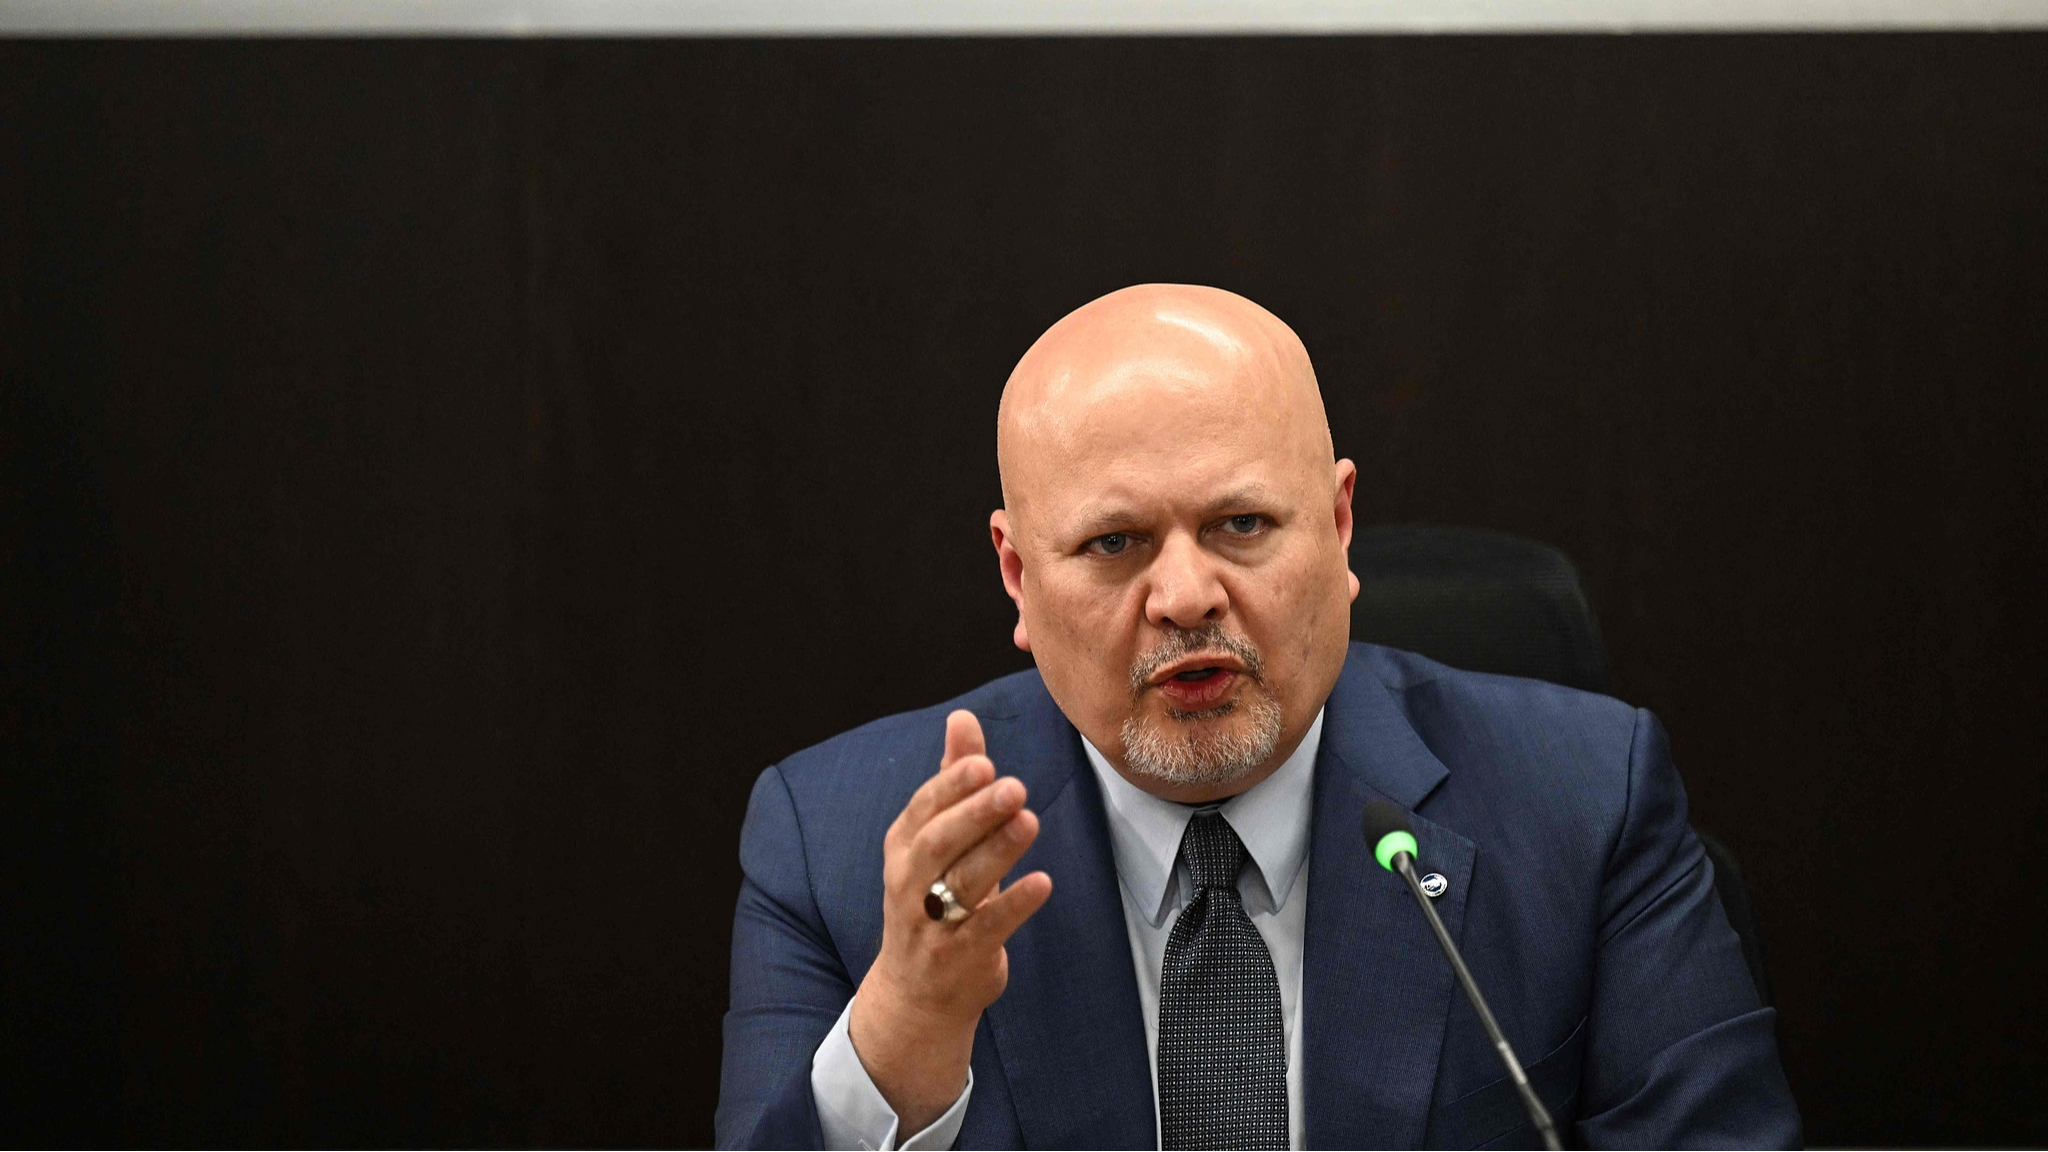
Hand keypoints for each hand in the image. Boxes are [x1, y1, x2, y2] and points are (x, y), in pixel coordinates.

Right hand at [848, 709, 1053, 1134]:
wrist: (916, 994)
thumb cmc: (932, 898)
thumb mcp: (936, 840)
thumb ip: (952, 780)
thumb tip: (963, 717)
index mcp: (902, 848)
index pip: (921, 810)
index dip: (950, 786)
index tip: (983, 761)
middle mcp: (909, 884)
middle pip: (935, 844)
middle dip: (973, 814)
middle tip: (1014, 786)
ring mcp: (931, 925)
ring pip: (960, 885)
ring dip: (996, 852)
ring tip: (1030, 820)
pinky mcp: (960, 958)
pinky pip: (987, 929)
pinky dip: (1014, 905)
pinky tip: (1042, 882)